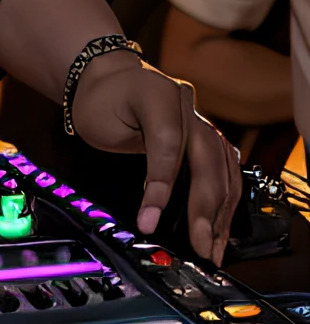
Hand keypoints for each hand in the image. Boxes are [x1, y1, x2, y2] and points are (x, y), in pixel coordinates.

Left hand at [68, 52, 241, 263]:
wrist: (109, 76)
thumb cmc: (100, 102)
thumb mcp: (99, 124)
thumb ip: (126, 155)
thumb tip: (148, 208)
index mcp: (158, 95)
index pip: (168, 144)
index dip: (162, 185)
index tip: (149, 221)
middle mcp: (187, 106)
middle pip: (208, 159)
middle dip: (206, 208)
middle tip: (202, 246)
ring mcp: (200, 119)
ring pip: (224, 166)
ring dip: (222, 210)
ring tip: (215, 246)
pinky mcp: (206, 135)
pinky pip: (225, 168)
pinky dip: (225, 199)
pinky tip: (222, 224)